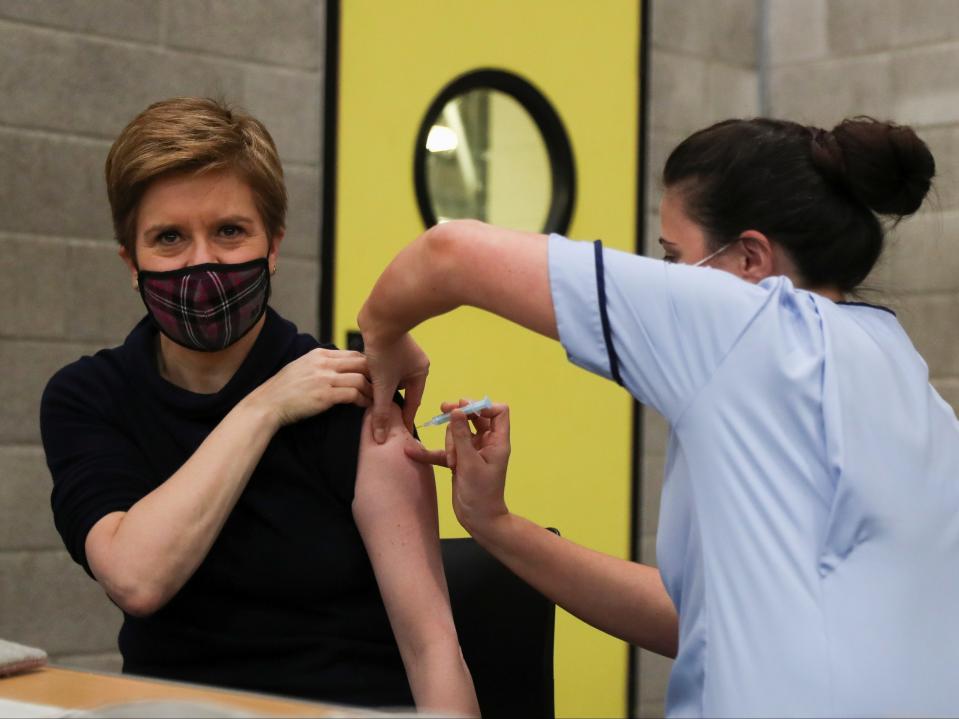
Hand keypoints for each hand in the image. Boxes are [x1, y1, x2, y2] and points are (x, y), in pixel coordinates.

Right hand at [249, 348, 371, 427]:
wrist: (268, 404)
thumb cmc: (285, 389)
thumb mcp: (302, 367)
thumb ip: (321, 364)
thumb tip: (340, 366)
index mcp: (318, 354)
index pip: (352, 353)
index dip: (367, 364)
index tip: (374, 375)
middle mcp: (323, 363)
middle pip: (361, 362)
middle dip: (375, 374)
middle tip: (383, 385)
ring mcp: (324, 378)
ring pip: (360, 378)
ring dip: (372, 390)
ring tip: (377, 398)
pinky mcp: (325, 395)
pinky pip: (353, 394)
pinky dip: (363, 400)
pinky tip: (365, 405)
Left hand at [362, 331, 428, 442]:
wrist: (379, 317)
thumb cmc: (385, 350)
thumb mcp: (383, 384)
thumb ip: (381, 411)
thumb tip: (381, 437)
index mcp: (420, 373)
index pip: (413, 403)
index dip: (406, 419)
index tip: (402, 434)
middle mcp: (414, 364)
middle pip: (401, 391)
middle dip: (391, 403)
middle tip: (382, 419)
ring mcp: (402, 354)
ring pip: (392, 379)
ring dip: (382, 388)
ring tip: (370, 401)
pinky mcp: (390, 347)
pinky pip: (385, 368)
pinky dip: (377, 376)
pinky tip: (366, 381)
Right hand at [406, 400, 510, 532]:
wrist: (478, 519)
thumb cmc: (481, 492)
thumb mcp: (470, 462)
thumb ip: (462, 435)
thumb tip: (457, 410)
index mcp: (497, 441)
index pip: (498, 412)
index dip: (483, 406)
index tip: (464, 408)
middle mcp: (486, 443)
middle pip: (473, 418)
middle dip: (458, 417)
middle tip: (442, 409)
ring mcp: (472, 452)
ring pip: (457, 433)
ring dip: (449, 443)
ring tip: (451, 462)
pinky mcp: (459, 462)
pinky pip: (444, 451)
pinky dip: (431, 453)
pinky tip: (412, 452)